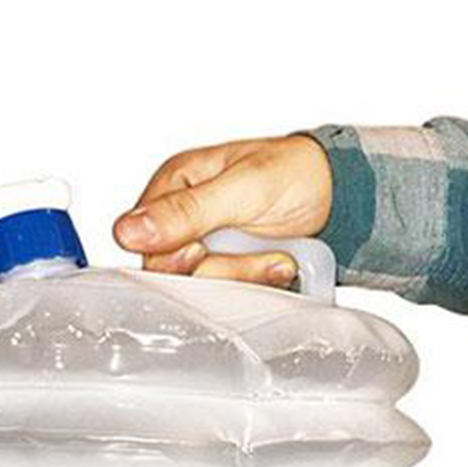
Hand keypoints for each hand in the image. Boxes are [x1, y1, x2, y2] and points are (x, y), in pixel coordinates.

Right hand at [113, 135, 331, 287]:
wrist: (338, 195)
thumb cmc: (296, 173)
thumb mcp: (244, 187)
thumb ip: (186, 212)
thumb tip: (128, 231)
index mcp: (174, 184)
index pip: (142, 239)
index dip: (174, 254)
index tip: (202, 250)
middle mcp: (181, 217)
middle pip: (172, 271)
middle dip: (221, 267)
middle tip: (259, 251)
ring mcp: (204, 246)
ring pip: (199, 286)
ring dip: (243, 276)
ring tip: (276, 256)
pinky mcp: (224, 268)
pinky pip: (223, 293)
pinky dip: (253, 283)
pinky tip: (274, 265)